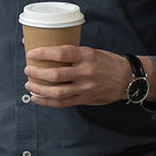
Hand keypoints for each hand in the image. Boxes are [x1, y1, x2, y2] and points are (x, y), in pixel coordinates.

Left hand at [25, 49, 155, 107]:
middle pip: (56, 74)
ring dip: (39, 89)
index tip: (32, 53)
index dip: (44, 53)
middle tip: (28, 69)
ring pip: (57, 91)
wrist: (127, 79)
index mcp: (87, 56)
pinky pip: (62, 102)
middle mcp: (86, 72)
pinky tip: (37, 98)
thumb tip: (51, 55)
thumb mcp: (93, 52)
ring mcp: (85, 88)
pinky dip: (47, 101)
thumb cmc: (109, 63)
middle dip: (37, 72)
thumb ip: (75, 55)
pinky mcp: (84, 99)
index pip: (61, 53)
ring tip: (29, 85)